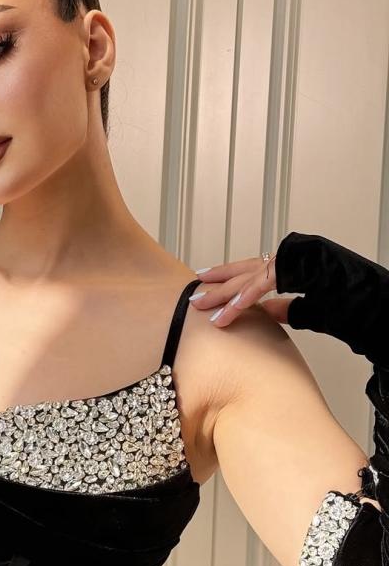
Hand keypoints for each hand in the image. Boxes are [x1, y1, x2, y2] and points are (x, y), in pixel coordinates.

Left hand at [193, 231, 388, 370]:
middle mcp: (298, 253)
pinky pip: (271, 281)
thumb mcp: (313, 309)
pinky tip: (232, 308)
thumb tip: (267, 312)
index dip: (230, 277)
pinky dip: (250, 296)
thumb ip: (289, 307)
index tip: (206, 285)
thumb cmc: (355, 308)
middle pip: (249, 269)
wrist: (383, 306)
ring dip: (229, 294)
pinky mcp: (307, 264)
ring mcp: (303, 255)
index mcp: (298, 262)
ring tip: (207, 309)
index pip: (256, 268)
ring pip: (255, 275)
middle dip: (220, 285)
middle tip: (195, 297)